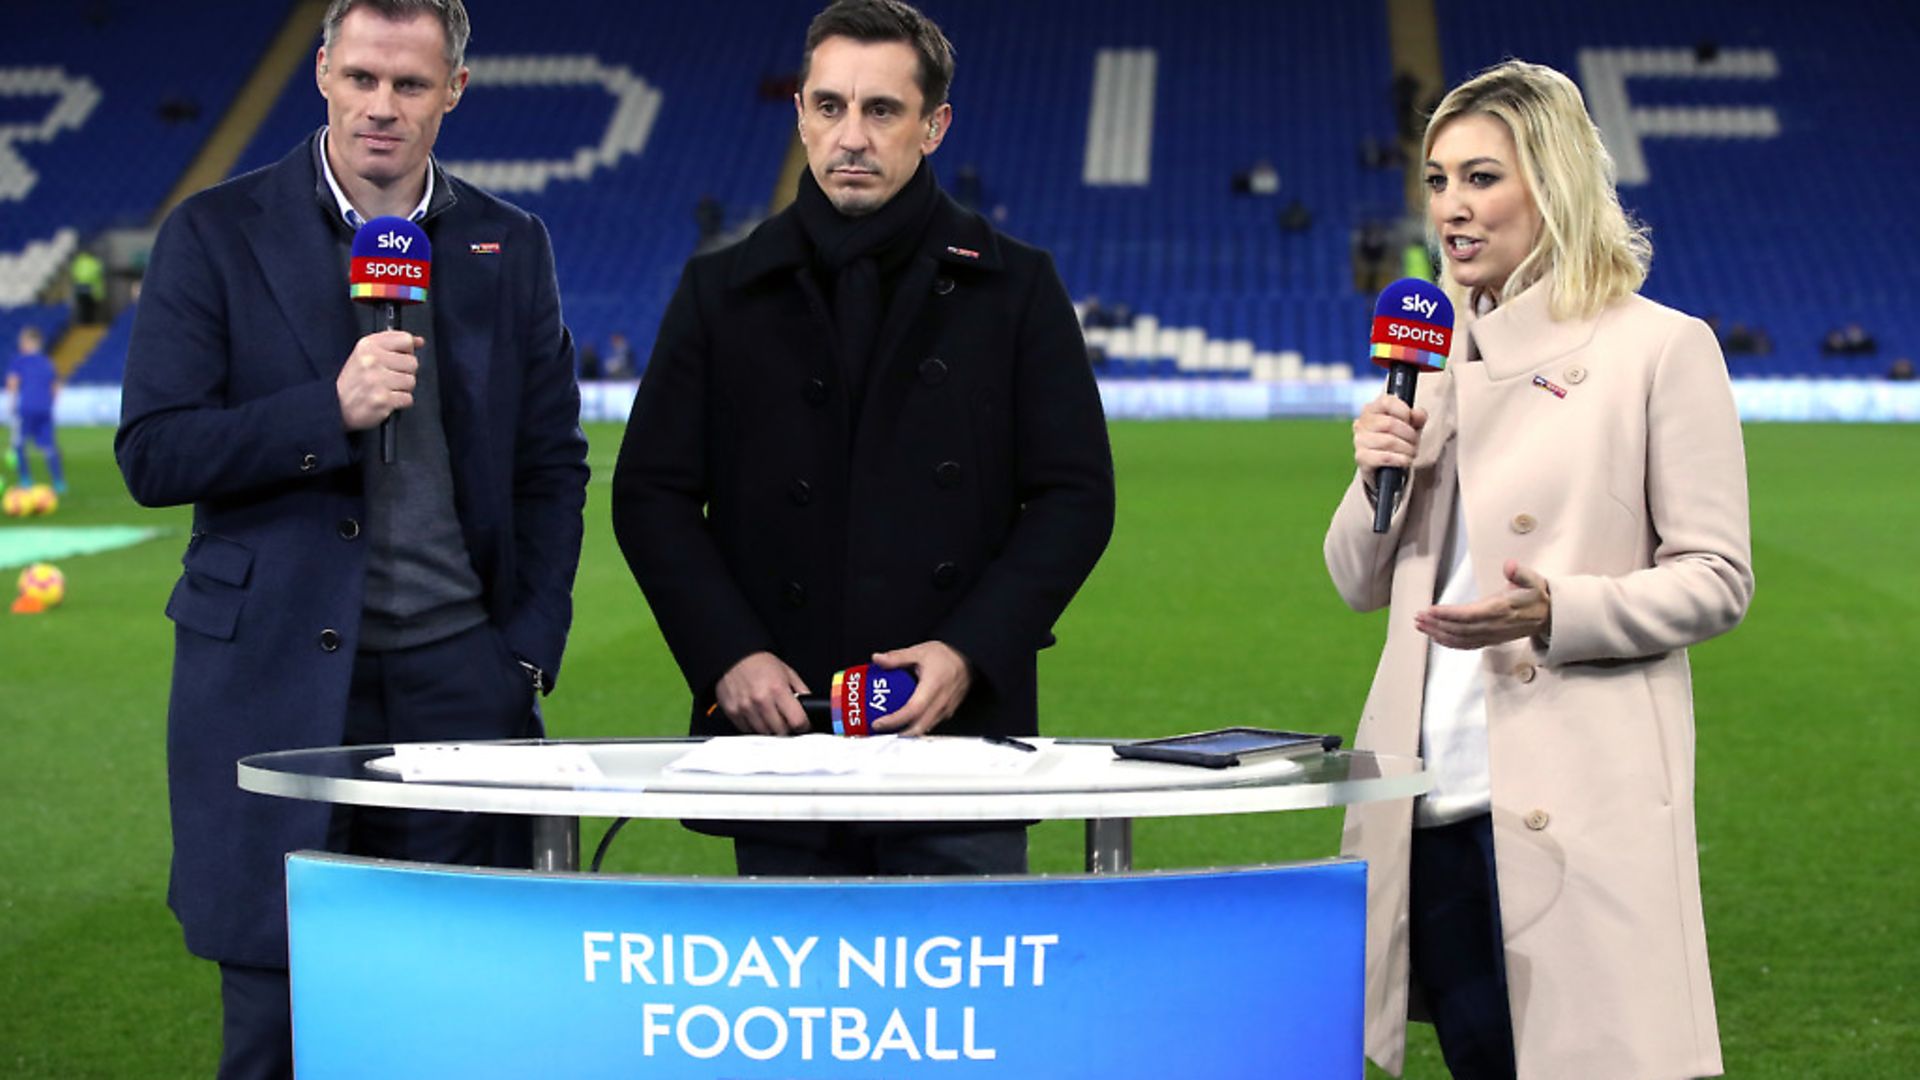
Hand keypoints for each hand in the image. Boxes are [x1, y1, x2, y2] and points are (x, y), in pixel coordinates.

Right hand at [336, 331, 421, 430]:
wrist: (336, 406)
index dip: (406, 351)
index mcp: (368, 345)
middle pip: (412, 362)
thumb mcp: (366, 353)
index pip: (405, 340)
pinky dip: (400, 402)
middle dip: (404, 372)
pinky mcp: (383, 400)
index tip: (398, 358)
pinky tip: (387, 400)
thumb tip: (419, 341)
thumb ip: (393, 343)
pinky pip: (408, 399)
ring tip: (387, 389)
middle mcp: (372, 361)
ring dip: (402, 388)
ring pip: (411, 381)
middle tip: (389, 378)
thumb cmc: (354, 380)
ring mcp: (377, 381)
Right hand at [715, 652, 810, 734]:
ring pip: (764, 733)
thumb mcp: (788, 673)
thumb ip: (802, 691)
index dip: (803, 725)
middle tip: (785, 720)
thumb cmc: (761, 663)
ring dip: (770, 728)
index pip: (797, 721)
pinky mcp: (732, 711)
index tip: (802, 725)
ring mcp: (745, 707)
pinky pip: (747, 730)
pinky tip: (757, 716)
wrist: (735, 655)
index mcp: (778, 690)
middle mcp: (761, 700)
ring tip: (770, 717)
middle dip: (786, 728)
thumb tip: (810, 707)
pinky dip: (754, 727)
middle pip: (781, 731)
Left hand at [868, 641, 971, 735]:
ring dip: (907, 732)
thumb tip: (878, 659)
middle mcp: (941, 702)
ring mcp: (946, 709)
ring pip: (925, 728)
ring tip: (891, 727)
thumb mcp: (919, 652)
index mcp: (932, 686)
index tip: (879, 723)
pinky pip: (931, 724)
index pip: (912, 710)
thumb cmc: (947, 655)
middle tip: (882, 730)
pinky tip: (907, 720)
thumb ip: (897, 657)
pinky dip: (917, 726)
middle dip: (898, 733)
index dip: (894, 720)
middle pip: (918, 727)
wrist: (969, 657)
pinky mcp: (948, 712)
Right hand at [1353, 393, 1427, 487]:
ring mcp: (1359, 440)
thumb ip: (1417, 417)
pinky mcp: (1361, 458)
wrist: (1384, 467)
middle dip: (1409, 434)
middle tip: (1414, 442)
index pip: (1386, 402)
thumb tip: (1418, 413)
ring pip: (1389, 441)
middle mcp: (1362, 423)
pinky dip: (1400, 459)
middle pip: (1390, 423)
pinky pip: (1385, 457)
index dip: (1403, 411)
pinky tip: (1405, 461)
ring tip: (1411, 453)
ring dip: (1407, 449)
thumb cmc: (1398, 440)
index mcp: (1372, 409)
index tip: (1410, 421)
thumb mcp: (1411, 426)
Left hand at [1415, 560, 1551, 649]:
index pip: (1469, 615)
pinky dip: (1449, 643)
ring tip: (1420, 626)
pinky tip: (1435, 637)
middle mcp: (1494, 625)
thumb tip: (1510, 566)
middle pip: (1460, 629)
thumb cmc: (1536, 596)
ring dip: (1438, 634)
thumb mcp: (1533, 579)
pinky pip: (1466, 645)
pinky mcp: (1490, 639)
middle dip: (1437, 624)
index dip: (1448, 614)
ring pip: (1461, 639)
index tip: (1431, 609)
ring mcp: (1491, 635)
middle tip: (1418, 617)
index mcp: (1501, 609)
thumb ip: (1520, 573)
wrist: (1549, 616)